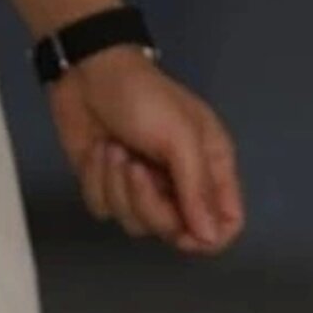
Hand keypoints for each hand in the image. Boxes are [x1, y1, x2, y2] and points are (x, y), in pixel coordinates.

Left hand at [49, 48, 243, 252]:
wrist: (87, 74)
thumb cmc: (143, 96)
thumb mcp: (180, 135)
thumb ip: (197, 188)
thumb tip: (209, 238)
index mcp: (211, 168)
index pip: (225, 225)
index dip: (205, 235)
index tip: (180, 224)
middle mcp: (182, 186)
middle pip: (175, 232)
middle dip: (148, 203)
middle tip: (136, 166)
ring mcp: (144, 191)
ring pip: (135, 225)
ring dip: (118, 186)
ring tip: (115, 149)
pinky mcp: (109, 190)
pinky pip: (104, 211)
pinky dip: (96, 182)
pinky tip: (99, 152)